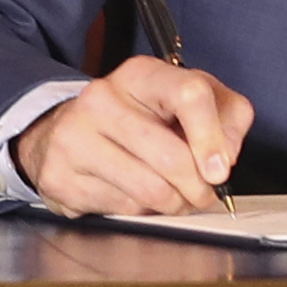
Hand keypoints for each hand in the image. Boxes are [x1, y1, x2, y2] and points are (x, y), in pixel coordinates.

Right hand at [7, 58, 252, 214]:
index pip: (189, 94)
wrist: (67, 133)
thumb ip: (226, 117)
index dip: (213, 138)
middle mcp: (102, 98)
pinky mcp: (60, 175)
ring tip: (174, 198)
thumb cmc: (137, 119)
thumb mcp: (186, 103)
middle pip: (172, 157)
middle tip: (202, 194)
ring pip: (151, 191)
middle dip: (198, 188)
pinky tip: (134, 195)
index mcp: (140, 74)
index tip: (220, 170)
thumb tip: (227, 155)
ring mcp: (75, 136)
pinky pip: (123, 208)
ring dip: (174, 205)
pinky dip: (141, 211)